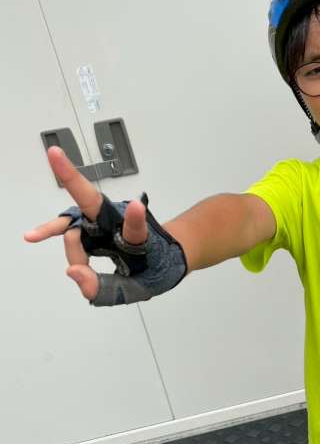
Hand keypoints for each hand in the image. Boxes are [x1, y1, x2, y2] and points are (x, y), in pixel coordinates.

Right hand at [24, 146, 147, 300]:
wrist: (163, 259)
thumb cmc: (152, 269)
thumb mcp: (135, 288)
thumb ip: (103, 288)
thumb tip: (70, 272)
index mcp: (138, 240)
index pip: (136, 230)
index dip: (135, 220)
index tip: (136, 206)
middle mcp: (117, 224)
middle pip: (93, 202)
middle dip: (74, 179)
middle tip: (55, 154)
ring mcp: (102, 224)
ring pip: (73, 223)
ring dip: (55, 228)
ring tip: (33, 236)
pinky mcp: (91, 229)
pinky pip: (67, 230)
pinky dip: (49, 231)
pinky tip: (32, 236)